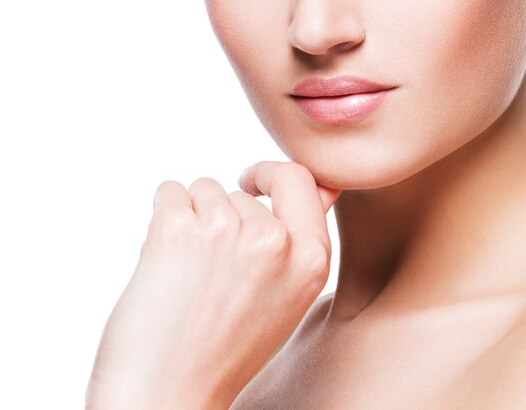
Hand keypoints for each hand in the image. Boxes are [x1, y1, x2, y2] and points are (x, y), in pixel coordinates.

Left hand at [85, 161, 341, 409]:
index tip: (251, 185)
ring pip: (204, 188)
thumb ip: (304, 236)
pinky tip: (164, 257)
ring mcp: (226, 232)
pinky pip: (170, 190)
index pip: (299, 177)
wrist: (167, 396)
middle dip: (221, 217)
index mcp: (312, 260)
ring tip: (188, 272)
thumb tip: (325, 186)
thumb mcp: (288, 293)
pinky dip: (162, 213)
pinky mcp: (177, 230)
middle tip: (210, 272)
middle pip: (241, 192)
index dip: (271, 176)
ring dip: (192, 217)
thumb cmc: (225, 347)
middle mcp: (274, 242)